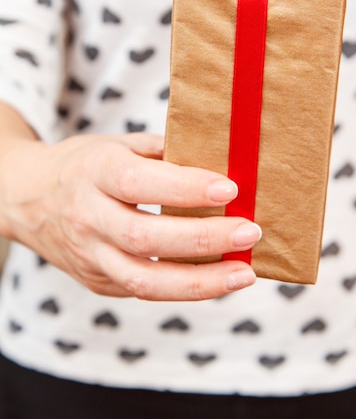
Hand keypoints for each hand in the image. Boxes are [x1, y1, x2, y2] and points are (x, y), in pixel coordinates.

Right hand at [0, 132, 260, 300]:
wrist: (27, 197)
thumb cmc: (83, 164)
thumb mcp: (117, 144)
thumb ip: (163, 153)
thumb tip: (220, 162)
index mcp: (94, 172)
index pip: (141, 182)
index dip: (187, 188)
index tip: (230, 189)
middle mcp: (87, 216)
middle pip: (146, 238)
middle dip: (205, 239)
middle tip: (249, 232)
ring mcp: (89, 255)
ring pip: (144, 281)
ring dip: (201, 282)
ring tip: (244, 274)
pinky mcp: (95, 281)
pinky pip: (143, 291)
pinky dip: (185, 288)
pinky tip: (217, 280)